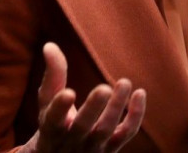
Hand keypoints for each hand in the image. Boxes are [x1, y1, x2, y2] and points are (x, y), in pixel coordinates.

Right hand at [20, 42, 145, 152]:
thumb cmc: (54, 122)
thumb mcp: (47, 101)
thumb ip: (52, 74)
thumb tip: (50, 45)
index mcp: (51, 127)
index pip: (54, 119)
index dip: (60, 108)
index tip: (69, 92)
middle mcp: (72, 140)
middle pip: (83, 127)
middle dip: (93, 109)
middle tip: (104, 88)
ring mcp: (93, 147)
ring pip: (106, 130)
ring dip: (117, 108)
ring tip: (124, 82)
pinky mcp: (111, 149)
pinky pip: (125, 134)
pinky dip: (135, 117)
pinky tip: (140, 93)